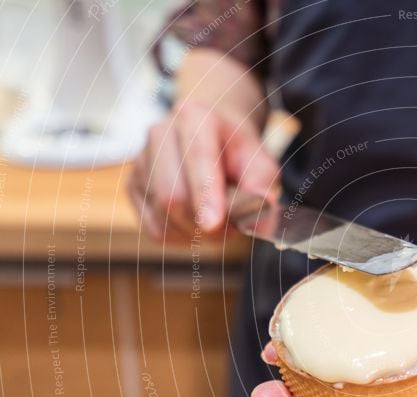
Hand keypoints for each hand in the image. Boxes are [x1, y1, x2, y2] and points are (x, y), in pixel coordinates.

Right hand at [128, 99, 278, 242]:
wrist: (212, 136)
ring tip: (217, 222)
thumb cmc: (238, 153)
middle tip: (233, 229)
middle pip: (172, 195)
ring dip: (195, 232)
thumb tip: (256, 223)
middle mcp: (161, 133)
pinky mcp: (132, 184)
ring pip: (162, 215)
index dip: (205, 194)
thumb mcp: (261, 161)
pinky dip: (179, 236)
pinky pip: (153, 227)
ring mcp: (141, 159)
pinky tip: (195, 224)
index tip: (214, 224)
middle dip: (205, 224)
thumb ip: (262, 187)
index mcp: (196, 118)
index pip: (197, 158)